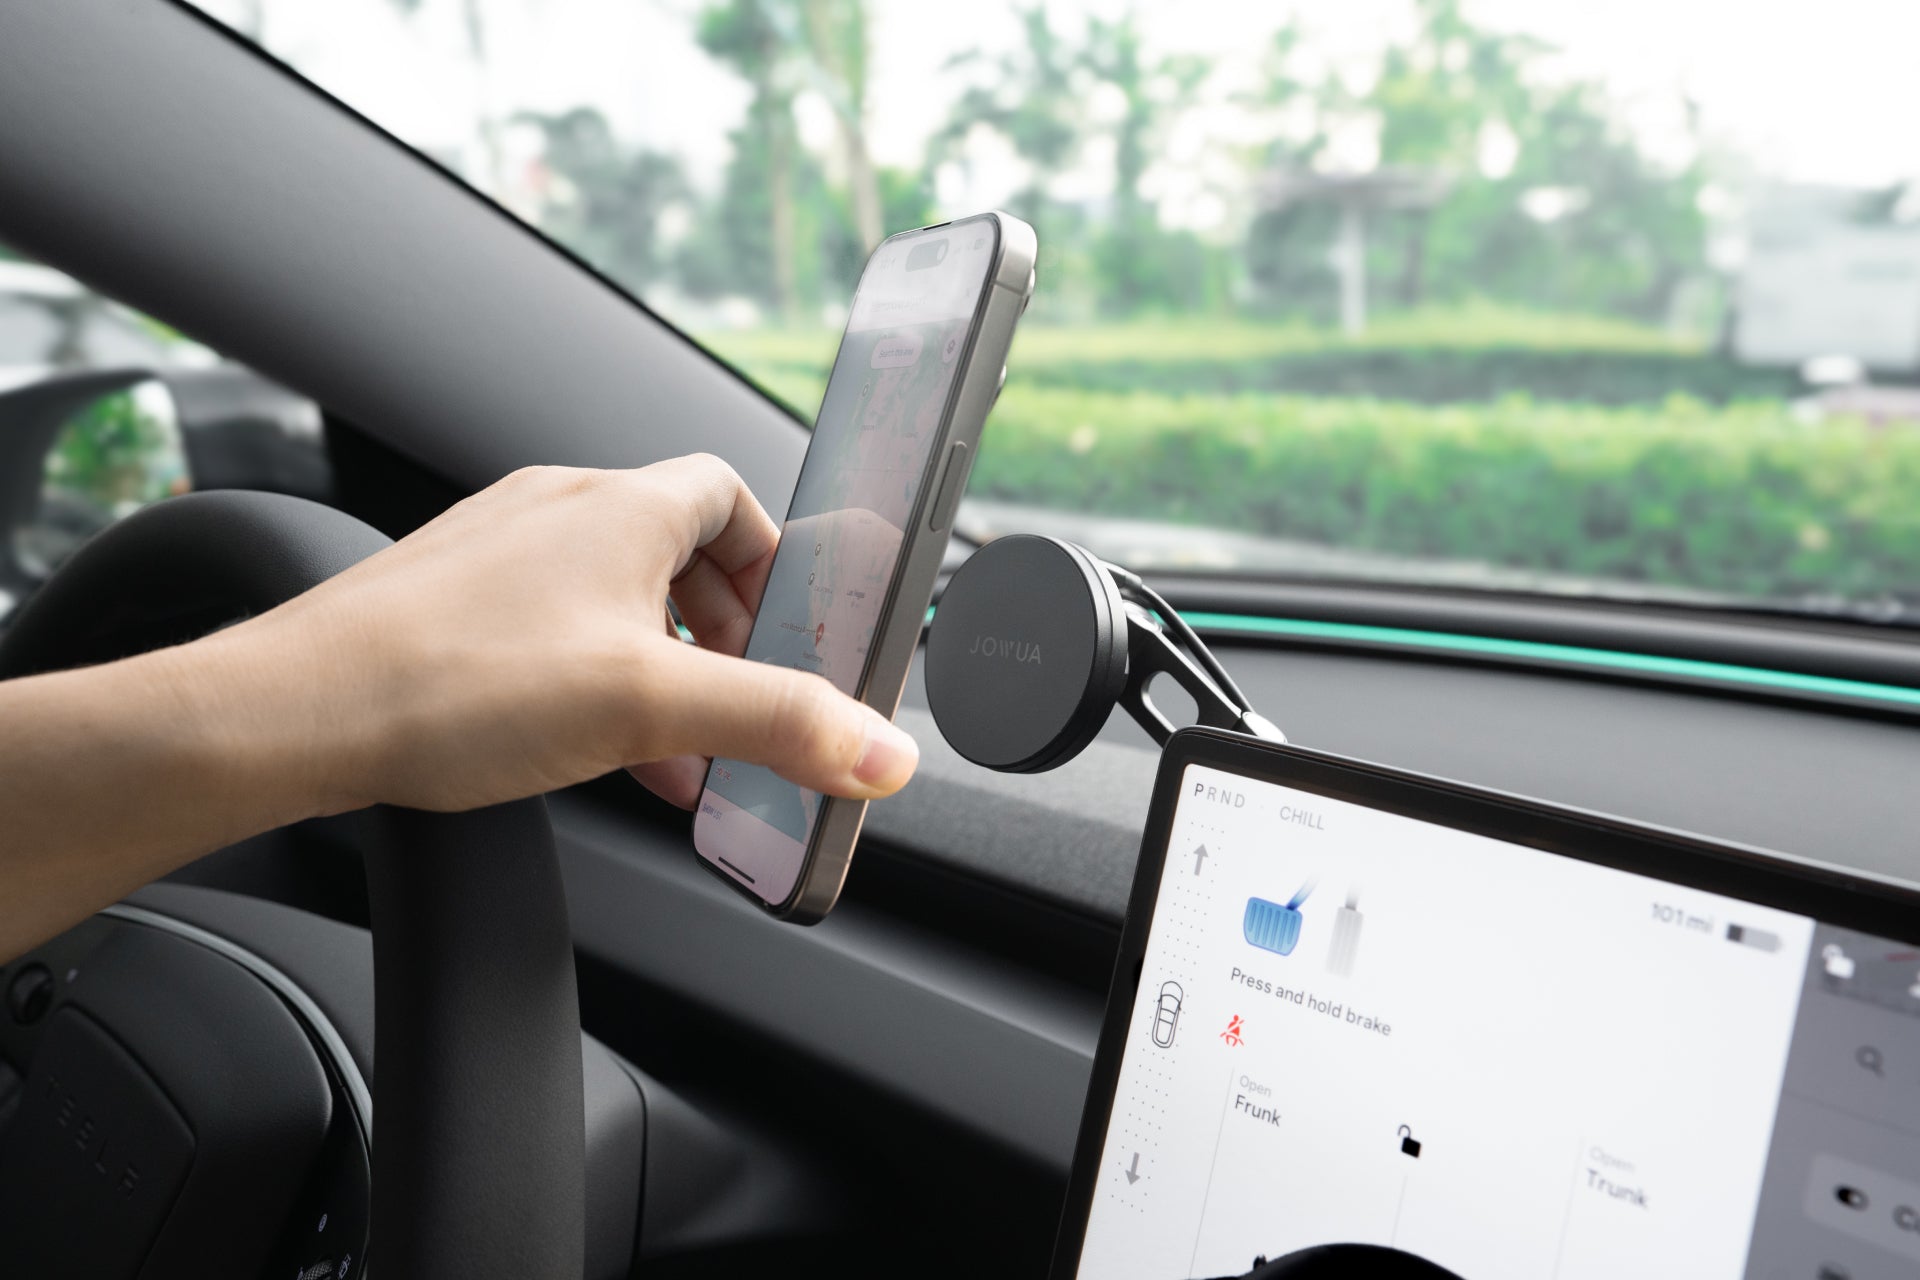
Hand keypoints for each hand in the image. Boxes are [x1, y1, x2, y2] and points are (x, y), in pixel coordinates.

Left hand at [200, 456, 920, 814]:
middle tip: (740, 705)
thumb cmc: (450, 683)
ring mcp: (498, 554)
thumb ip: (779, 724)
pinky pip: (554, 628)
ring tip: (674, 753)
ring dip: (660, 673)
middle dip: (723, 639)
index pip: (732, 496)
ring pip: (614, 600)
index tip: (795, 632)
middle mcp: (558, 511)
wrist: (293, 713)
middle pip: (678, 554)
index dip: (776, 564)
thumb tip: (882, 750)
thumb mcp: (650, 707)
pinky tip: (591, 753)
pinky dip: (595, 681)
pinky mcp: (451, 603)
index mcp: (620, 507)